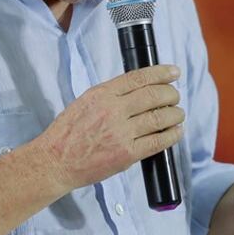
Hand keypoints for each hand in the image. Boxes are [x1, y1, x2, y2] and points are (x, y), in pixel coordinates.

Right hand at [34, 64, 183, 191]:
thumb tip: (138, 88)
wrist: (55, 162)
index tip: (174, 73)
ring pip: (160, 118)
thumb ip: (110, 94)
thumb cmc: (67, 133)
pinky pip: (157, 141)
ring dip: (175, 114)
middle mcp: (113, 110)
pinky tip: (176, 131)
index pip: (139, 78)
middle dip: (171, 94)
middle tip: (175, 96)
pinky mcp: (127, 154)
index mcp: (102, 94)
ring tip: (178, 113)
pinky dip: (172, 135)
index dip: (161, 73)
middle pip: (154, 96)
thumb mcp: (85, 102)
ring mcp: (121, 133)